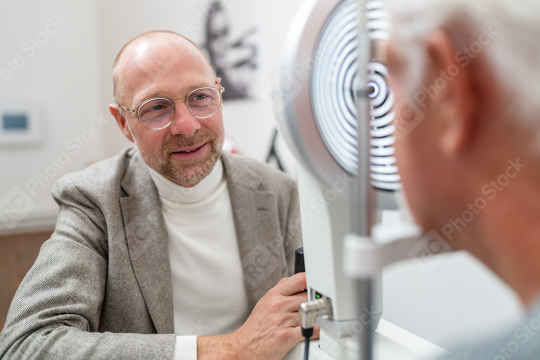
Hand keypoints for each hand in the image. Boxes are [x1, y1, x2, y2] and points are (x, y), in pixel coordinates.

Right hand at [198, 273, 317, 359]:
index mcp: (274, 295)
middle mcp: (278, 305)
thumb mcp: (266, 302)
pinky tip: (318, 330)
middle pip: (308, 296)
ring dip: (318, 316)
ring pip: (310, 312)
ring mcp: (282, 320)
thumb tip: (300, 282)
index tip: (319, 285)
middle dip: (317, 301)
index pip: (300, 279)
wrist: (244, 347)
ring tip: (321, 318)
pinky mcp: (285, 336)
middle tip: (324, 305)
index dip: (313, 281)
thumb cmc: (256, 327)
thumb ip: (282, 291)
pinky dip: (317, 330)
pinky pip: (309, 329)